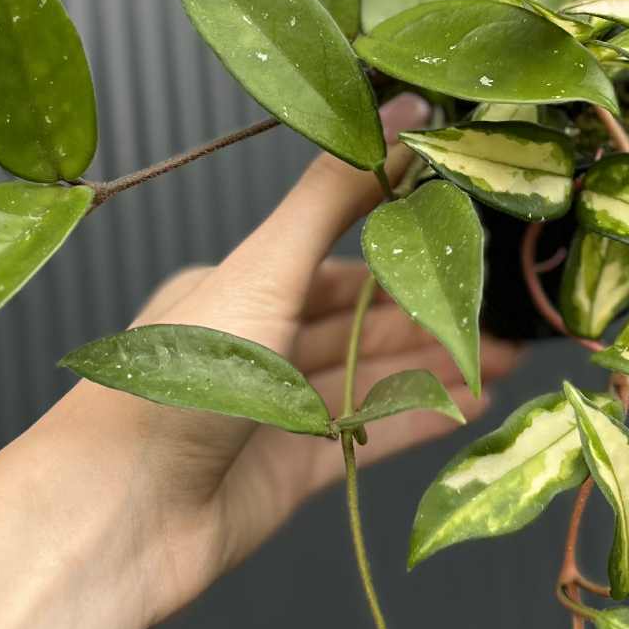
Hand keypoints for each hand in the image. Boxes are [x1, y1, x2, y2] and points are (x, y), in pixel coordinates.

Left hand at [27, 96, 523, 628]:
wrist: (115, 517)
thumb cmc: (175, 381)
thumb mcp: (264, 271)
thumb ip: (336, 197)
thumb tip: (400, 112)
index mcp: (236, 285)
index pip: (335, 256)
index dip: (404, 243)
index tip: (473, 230)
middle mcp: (254, 344)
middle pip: (360, 320)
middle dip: (432, 311)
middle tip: (510, 301)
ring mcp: (273, 412)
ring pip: (371, 378)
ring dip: (437, 364)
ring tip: (512, 351)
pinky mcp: (289, 474)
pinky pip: (369, 438)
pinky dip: (419, 420)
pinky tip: (472, 405)